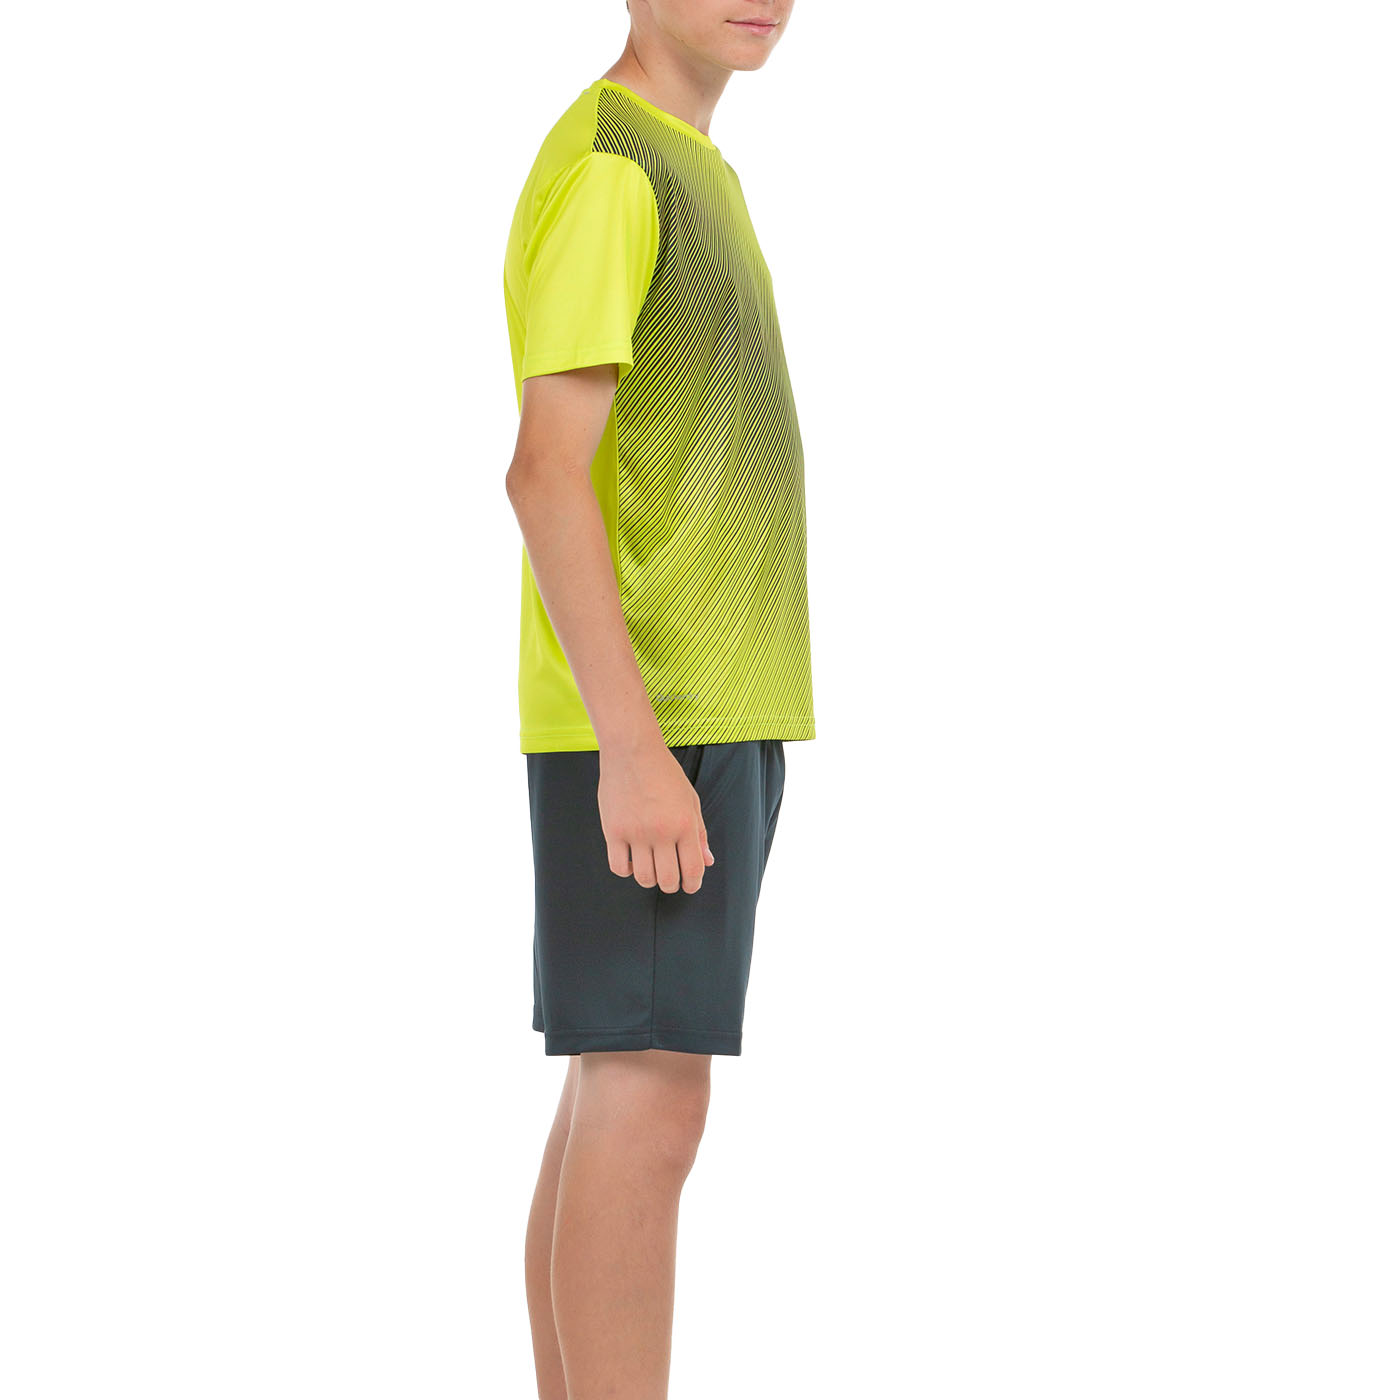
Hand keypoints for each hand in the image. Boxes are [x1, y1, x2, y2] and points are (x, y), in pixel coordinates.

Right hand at [597, 737, 714, 893]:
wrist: (632, 750)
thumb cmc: (664, 773)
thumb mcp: (690, 800)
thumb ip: (700, 833)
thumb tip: (707, 862)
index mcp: (684, 824)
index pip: (693, 868)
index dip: (693, 884)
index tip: (690, 886)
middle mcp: (661, 831)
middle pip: (667, 879)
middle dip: (671, 885)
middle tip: (670, 880)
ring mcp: (635, 832)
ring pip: (643, 877)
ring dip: (649, 879)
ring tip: (651, 868)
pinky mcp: (613, 830)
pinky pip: (618, 867)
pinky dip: (626, 870)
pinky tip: (631, 860)